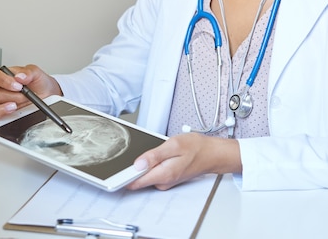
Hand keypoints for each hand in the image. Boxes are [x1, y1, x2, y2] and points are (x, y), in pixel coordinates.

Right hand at [0, 64, 61, 119]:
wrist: (47, 95)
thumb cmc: (39, 82)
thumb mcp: (37, 73)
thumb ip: (29, 72)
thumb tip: (20, 76)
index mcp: (5, 75)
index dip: (4, 81)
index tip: (18, 85)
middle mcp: (0, 88)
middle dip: (14, 95)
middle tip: (26, 95)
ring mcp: (0, 101)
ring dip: (12, 104)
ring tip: (22, 102)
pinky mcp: (2, 112)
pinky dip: (1, 112)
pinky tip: (13, 110)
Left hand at [126, 133, 240, 190]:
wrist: (211, 153)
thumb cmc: (196, 148)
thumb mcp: (173, 145)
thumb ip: (154, 155)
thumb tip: (138, 164)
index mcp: (163, 174)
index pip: (136, 182)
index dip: (123, 177)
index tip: (116, 169)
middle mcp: (163, 181)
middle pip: (138, 179)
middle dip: (133, 167)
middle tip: (136, 153)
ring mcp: (165, 181)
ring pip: (145, 175)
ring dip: (143, 164)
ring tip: (152, 151)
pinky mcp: (167, 177)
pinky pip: (153, 173)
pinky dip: (151, 164)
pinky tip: (157, 155)